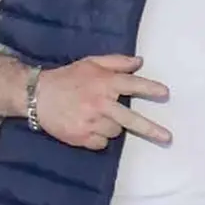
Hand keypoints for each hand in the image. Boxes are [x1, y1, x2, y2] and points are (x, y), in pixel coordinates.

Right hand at [36, 53, 172, 149]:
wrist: (36, 95)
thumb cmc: (67, 78)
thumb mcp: (90, 63)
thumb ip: (116, 62)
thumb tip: (139, 62)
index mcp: (104, 83)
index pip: (133, 85)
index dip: (150, 89)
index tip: (165, 94)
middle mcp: (100, 103)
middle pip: (131, 120)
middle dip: (151, 129)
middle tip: (168, 137)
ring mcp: (90, 122)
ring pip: (115, 131)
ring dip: (112, 126)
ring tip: (96, 116)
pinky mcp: (81, 137)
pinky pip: (101, 143)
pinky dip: (98, 138)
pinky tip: (87, 127)